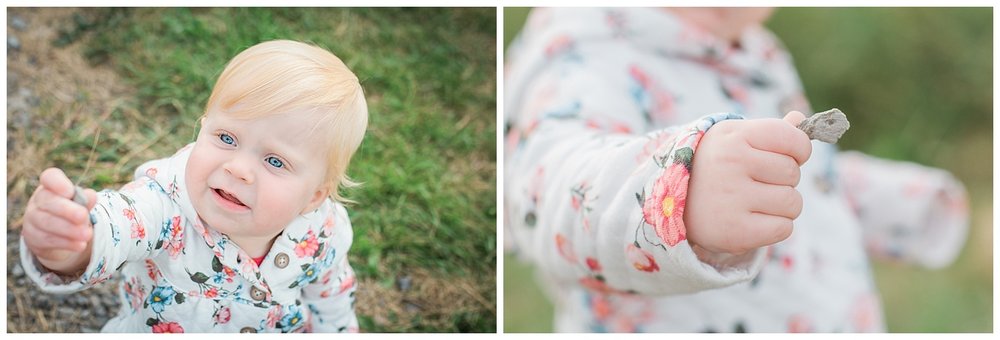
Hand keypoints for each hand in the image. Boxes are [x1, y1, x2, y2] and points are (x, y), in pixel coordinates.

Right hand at [21, 168, 97, 274]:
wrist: (59, 236)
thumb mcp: (81, 205)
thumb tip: (91, 195)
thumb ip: (86, 200)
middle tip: (84, 216)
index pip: (50, 177)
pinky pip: (47, 239)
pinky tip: (80, 245)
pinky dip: (66, 243)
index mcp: (51, 187)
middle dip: (67, 210)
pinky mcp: (33, 238)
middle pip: (48, 201)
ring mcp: (32, 219)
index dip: (58, 183)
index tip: (70, 191)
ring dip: (69, 229)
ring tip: (87, 235)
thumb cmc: (72, 213)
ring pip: (47, 222)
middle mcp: (38, 201)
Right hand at [684, 112, 811, 257]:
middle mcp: (730, 164)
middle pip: (793, 173)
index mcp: (733, 137)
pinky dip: (775, 227)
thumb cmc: (715, 166)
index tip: (784, 156)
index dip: (798, 150)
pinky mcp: (734, 231)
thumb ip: (770, 131)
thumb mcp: (735, 139)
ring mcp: (731, 199)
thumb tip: (800, 120)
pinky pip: (784, 228)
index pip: (793, 139)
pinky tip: (752, 220)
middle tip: (755, 183)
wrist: (674, 204)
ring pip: (793, 203)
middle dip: (782, 180)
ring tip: (753, 202)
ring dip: (781, 206)